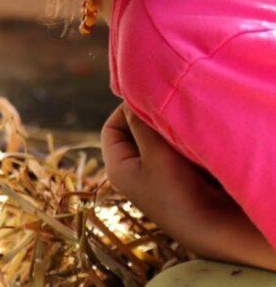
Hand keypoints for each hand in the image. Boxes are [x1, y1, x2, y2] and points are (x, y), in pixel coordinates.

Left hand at [101, 103, 275, 270]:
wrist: (213, 227)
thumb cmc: (178, 189)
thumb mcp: (155, 150)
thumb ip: (139, 123)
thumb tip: (129, 97)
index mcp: (117, 167)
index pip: (111, 127)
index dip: (125, 111)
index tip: (147, 100)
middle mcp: (131, 171)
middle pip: (130, 133)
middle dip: (146, 119)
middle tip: (164, 108)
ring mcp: (151, 176)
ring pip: (151, 141)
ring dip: (162, 130)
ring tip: (176, 121)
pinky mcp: (171, 179)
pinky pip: (166, 151)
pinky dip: (174, 142)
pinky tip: (186, 136)